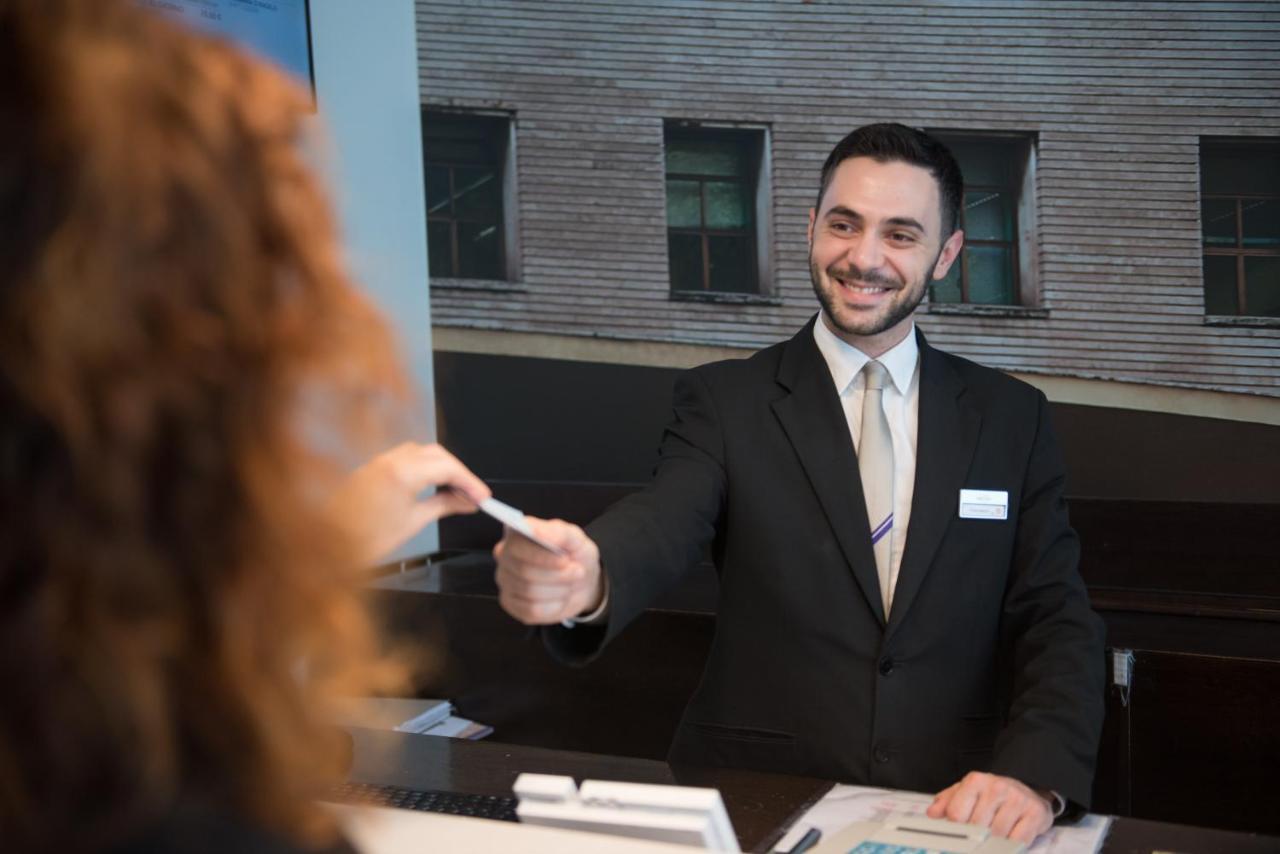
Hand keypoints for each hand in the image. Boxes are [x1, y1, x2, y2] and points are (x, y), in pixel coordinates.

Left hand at [331, 442, 489, 562]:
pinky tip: (430, 485)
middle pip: (437, 454)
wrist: (327, 547)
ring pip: (421, 452)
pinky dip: (423, 467)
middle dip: (458, 472)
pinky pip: (404, 458)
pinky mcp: (372, 469)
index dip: (470, 482)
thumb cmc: (363, 539)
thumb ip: (444, 506)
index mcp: (401, 472)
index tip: (482, 496)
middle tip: (472, 494)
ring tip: (453, 490)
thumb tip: (465, 502)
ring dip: (441, 466)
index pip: (448, 467)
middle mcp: (389, 460)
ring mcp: (378, 462)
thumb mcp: (413, 522)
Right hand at [494, 518, 603, 624]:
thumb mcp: (575, 539)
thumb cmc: (574, 555)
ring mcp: (506, 582)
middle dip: (557, 574)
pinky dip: (553, 606)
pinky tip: (559, 597)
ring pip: (530, 592)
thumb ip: (557, 532)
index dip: (542, 556)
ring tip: (569, 583)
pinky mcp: (512, 604)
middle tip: (577, 571)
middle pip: (525, 572)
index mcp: (516, 536)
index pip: (517, 547)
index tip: (565, 559)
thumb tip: (535, 530)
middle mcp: (505, 557)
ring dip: (559, 590)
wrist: (581, 580)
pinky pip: (532, 610)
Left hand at [927, 771, 1052, 843]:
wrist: (1027, 788)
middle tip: (978, 837)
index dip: (955, 829)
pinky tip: (1009, 838)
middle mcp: (997, 787)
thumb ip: (947, 802)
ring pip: (997, 834)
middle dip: (976, 836)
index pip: (956, 814)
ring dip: (994, 841)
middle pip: (976, 826)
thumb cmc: (991, 794)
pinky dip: (1011, 845)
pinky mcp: (1035, 813)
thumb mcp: (966, 792)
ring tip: (994, 835)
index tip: (957, 835)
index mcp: (975, 781)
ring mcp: (1017, 799)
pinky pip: (1018, 840)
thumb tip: (932, 814)